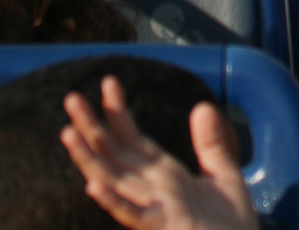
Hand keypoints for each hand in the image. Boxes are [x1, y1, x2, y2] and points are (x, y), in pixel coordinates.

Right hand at [61, 77, 256, 229]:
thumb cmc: (230, 226)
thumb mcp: (225, 177)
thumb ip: (211, 145)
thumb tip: (202, 105)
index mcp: (164, 176)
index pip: (133, 139)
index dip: (118, 112)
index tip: (109, 82)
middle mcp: (152, 190)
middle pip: (114, 155)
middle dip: (92, 128)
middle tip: (71, 97)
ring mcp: (155, 209)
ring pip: (114, 181)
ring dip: (89, 158)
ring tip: (68, 132)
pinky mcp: (164, 227)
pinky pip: (133, 214)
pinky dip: (113, 200)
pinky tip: (94, 184)